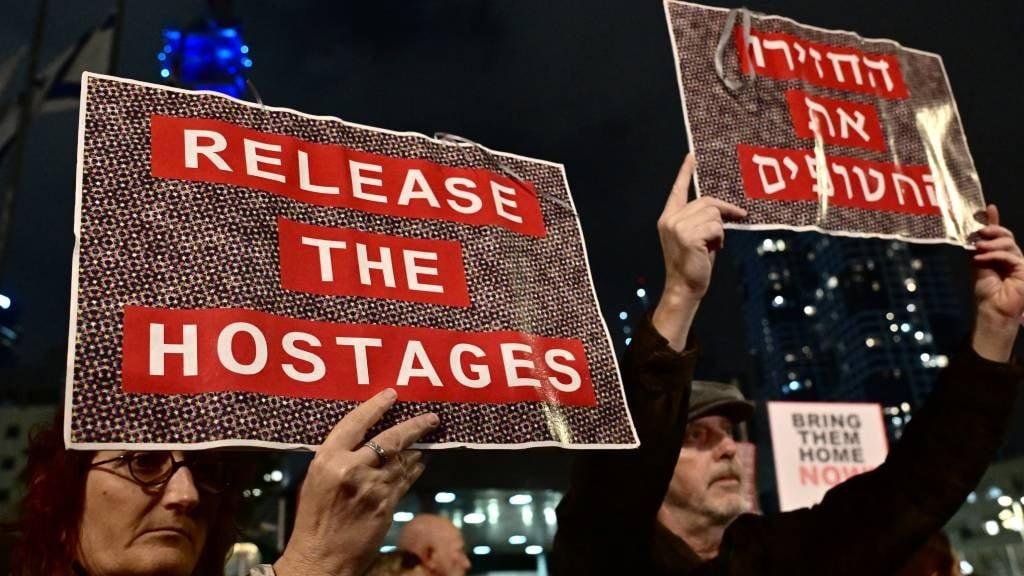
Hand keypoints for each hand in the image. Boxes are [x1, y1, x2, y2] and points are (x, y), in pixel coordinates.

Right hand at [274, 389, 438, 575]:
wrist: (321, 558)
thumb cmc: (314, 520)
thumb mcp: (317, 480)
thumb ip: (337, 458)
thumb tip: (362, 439)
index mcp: (328, 460)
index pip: (355, 423)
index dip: (376, 406)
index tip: (392, 395)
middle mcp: (351, 469)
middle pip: (389, 438)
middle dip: (414, 426)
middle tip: (431, 418)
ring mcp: (372, 487)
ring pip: (403, 459)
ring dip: (418, 448)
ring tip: (429, 438)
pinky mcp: (387, 504)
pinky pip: (406, 479)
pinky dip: (415, 468)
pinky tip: (421, 462)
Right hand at [652, 153, 745, 349]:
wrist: (684, 287)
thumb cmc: (693, 263)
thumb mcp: (696, 237)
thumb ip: (702, 220)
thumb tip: (722, 210)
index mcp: (668, 217)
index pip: (678, 190)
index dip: (684, 173)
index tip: (690, 157)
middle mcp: (670, 219)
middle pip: (706, 203)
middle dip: (723, 213)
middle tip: (733, 223)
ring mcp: (678, 227)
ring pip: (714, 215)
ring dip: (720, 231)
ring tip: (712, 246)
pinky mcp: (688, 236)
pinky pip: (716, 227)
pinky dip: (720, 238)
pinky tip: (712, 249)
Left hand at [971, 204, 1023, 361]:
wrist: (992, 310)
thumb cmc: (987, 291)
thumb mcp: (978, 266)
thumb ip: (978, 250)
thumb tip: (974, 234)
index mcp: (1002, 255)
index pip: (1001, 234)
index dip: (995, 220)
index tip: (989, 208)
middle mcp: (1014, 257)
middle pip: (1007, 235)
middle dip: (993, 230)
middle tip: (979, 232)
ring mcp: (1021, 263)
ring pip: (1008, 243)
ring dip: (990, 244)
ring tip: (977, 249)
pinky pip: (1010, 256)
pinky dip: (993, 255)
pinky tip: (980, 259)